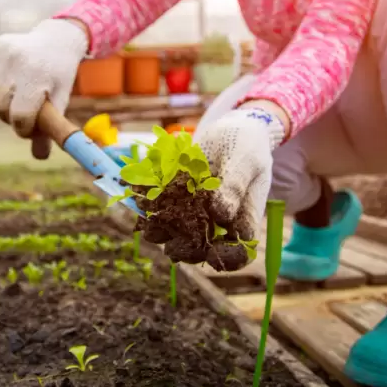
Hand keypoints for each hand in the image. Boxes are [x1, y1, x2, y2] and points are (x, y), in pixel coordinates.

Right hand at [0, 19, 87, 158]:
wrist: (53, 40)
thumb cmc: (58, 74)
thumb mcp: (61, 100)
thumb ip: (50, 128)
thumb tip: (39, 157)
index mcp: (36, 75)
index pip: (20, 115)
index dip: (24, 128)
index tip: (28, 127)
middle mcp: (14, 61)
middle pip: (0, 107)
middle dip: (10, 116)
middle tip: (20, 109)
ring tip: (9, 95)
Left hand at [139, 107, 284, 270]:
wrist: (228, 128)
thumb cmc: (245, 145)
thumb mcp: (245, 161)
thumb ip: (235, 186)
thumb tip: (222, 216)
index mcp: (242, 218)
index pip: (239, 251)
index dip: (228, 258)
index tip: (213, 254)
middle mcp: (217, 222)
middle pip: (203, 247)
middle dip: (186, 249)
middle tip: (173, 247)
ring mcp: (196, 212)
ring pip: (178, 233)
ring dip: (164, 233)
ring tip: (152, 228)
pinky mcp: (177, 199)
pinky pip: (161, 210)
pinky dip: (150, 208)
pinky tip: (141, 202)